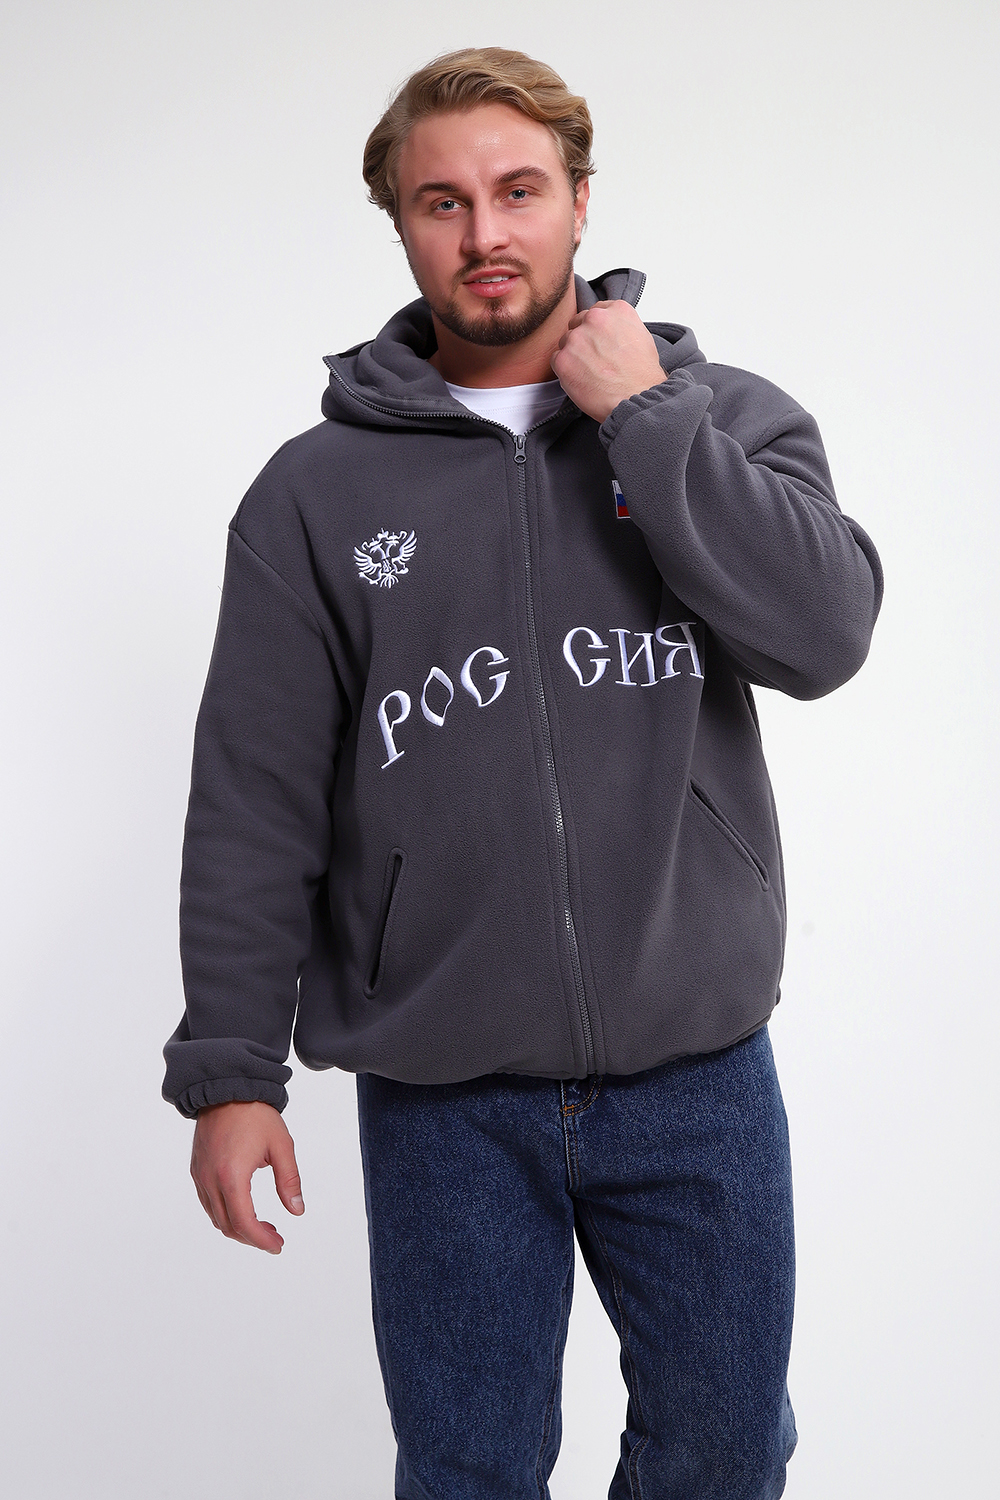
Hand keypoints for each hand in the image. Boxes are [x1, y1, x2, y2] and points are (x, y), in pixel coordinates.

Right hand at [190, 1100, 303, 1253]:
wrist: (227, 1087)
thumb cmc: (255, 1113)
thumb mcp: (282, 1145)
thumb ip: (290, 1180)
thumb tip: (297, 1210)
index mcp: (232, 1176)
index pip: (244, 1223)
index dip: (261, 1240)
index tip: (278, 1245)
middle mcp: (210, 1180)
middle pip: (228, 1226)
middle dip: (252, 1238)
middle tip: (274, 1238)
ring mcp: (200, 1175)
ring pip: (215, 1218)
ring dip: (238, 1228)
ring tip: (262, 1226)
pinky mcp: (197, 1170)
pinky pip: (208, 1203)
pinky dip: (225, 1214)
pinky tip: (243, 1208)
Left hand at [551, 300, 666, 423]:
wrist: (636, 399)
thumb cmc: (641, 377)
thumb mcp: (641, 337)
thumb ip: (620, 326)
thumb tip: (609, 330)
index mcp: (616, 310)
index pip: (595, 312)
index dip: (596, 330)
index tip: (600, 342)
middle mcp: (595, 318)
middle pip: (578, 324)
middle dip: (584, 341)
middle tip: (596, 361)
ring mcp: (577, 337)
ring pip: (566, 342)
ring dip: (573, 355)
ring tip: (591, 373)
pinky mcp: (563, 358)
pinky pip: (556, 359)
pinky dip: (565, 370)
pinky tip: (582, 379)